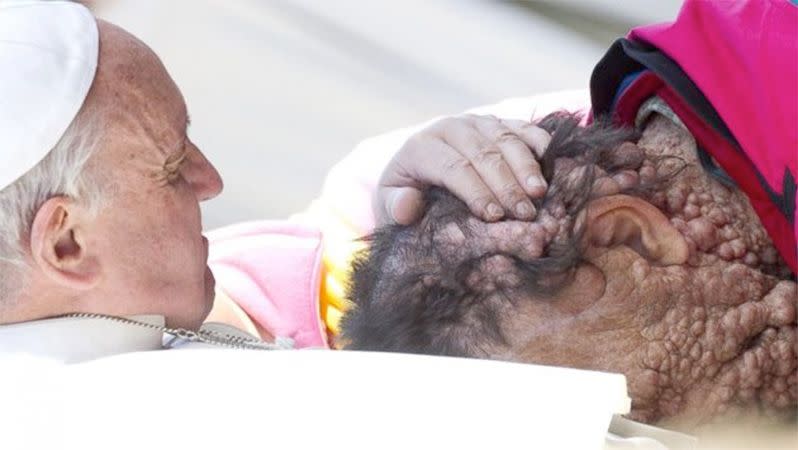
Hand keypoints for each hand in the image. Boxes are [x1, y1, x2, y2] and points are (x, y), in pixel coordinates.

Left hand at [376, 114, 550, 224]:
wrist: (415, 179)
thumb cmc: (405, 200)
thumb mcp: (389, 208)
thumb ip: (395, 206)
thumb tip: (407, 205)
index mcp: (420, 147)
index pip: (453, 168)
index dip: (476, 192)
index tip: (495, 217)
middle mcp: (448, 127)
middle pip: (483, 153)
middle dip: (506, 185)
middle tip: (525, 213)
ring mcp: (475, 122)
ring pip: (505, 138)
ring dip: (526, 166)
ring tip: (540, 193)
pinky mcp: (496, 123)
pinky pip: (522, 127)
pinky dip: (539, 143)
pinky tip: (552, 165)